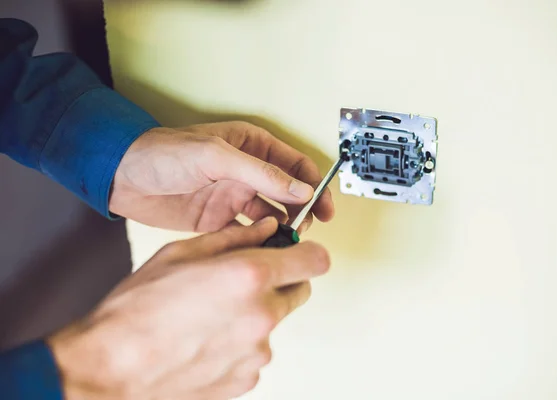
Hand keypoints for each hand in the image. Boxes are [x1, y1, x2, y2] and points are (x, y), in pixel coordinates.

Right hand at [48, 217, 329, 399]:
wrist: (110, 368)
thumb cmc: (136, 311)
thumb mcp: (181, 254)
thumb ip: (234, 238)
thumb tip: (265, 229)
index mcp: (249, 276)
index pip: (315, 260)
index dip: (307, 253)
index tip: (297, 252)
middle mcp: (262, 315)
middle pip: (300, 291)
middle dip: (280, 281)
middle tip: (244, 281)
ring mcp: (257, 352)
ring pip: (273, 322)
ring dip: (254, 315)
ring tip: (210, 316)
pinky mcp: (247, 378)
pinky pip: (255, 352)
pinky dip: (240, 344)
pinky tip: (206, 340)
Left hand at [109, 121, 334, 233]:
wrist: (122, 177)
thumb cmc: (164, 153)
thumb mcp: (217, 157)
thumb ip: (261, 173)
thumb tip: (302, 190)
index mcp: (253, 146)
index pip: (295, 166)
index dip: (314, 186)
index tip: (323, 208)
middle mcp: (248, 172)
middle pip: (289, 193)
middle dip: (303, 211)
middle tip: (305, 230)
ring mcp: (234, 196)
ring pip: (272, 215)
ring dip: (283, 228)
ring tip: (287, 243)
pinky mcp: (220, 219)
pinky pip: (249, 232)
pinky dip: (260, 241)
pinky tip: (263, 250)